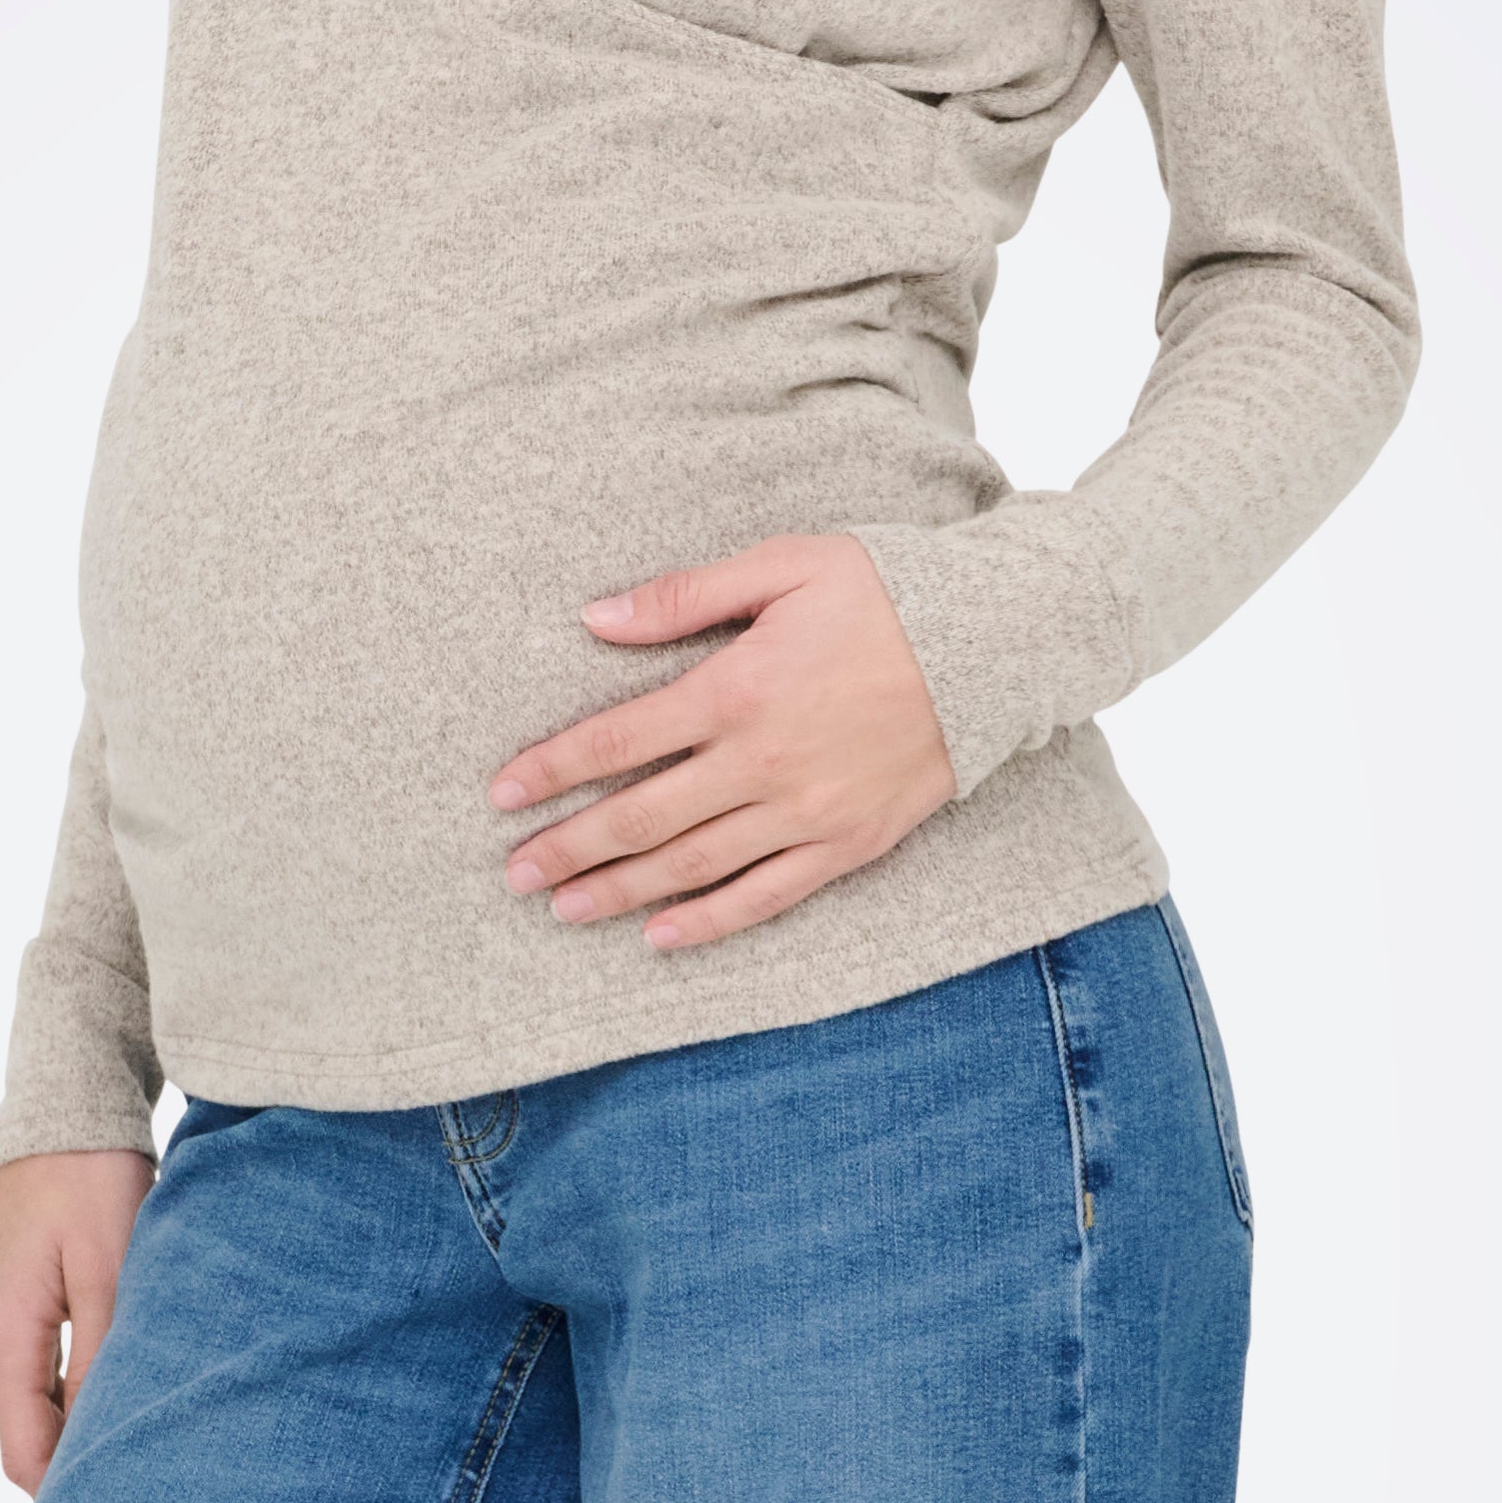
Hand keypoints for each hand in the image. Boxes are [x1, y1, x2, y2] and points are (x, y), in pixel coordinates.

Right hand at [0, 1147, 151, 1493]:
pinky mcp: (0, 1319)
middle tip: (155, 1472)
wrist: (61, 1122)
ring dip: (81, 1424)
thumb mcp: (112, 1274)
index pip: (25, 1455)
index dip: (69, 1494)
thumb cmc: (93, 1187)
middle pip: (28, 1439)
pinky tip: (118, 1382)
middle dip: (82, 1462)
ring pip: (33, 1411)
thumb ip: (103, 1363)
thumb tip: (99, 1444)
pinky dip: (72, 1393)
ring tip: (147, 1422)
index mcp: (2, 1339)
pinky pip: (34, 1379)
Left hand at [489, 531, 954, 951]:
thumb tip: (597, 618)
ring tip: (563, 908)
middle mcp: (762, 762)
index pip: (619, 740)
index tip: (502, 793)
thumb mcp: (785, 566)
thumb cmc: (888, 592)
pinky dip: (709, 921)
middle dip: (569, 846)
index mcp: (737, 688)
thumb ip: (687, 596)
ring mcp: (805, 811)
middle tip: (514, 872)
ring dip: (619, 891)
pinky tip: (660, 936)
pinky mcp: (846, 844)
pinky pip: (765, 896)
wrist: (999, 644)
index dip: (553, 769)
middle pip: (642, 816)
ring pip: (692, 866)